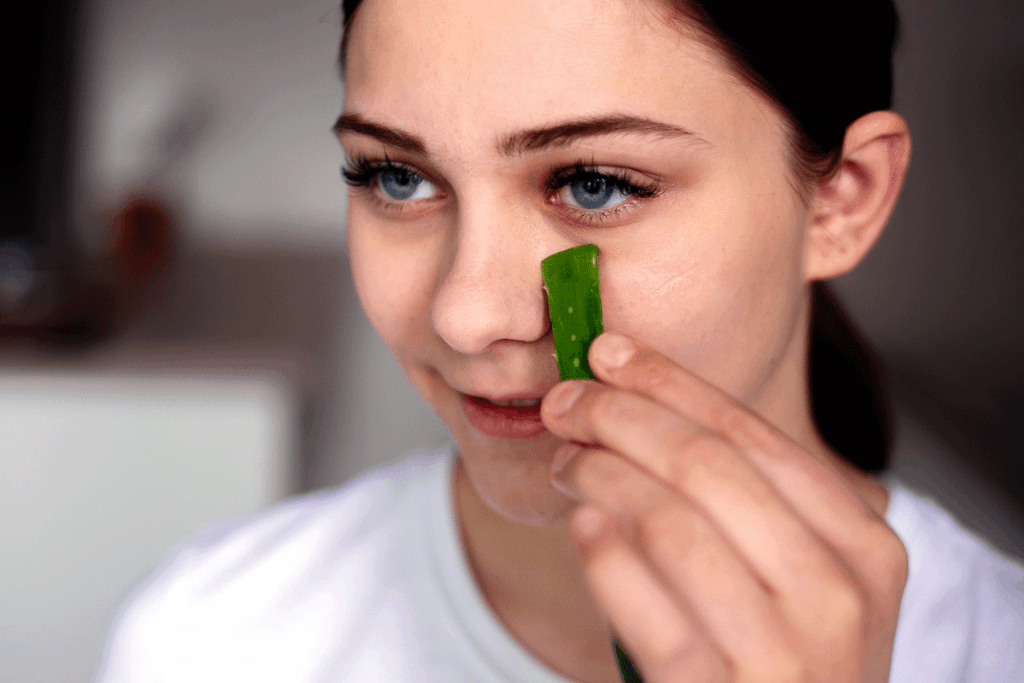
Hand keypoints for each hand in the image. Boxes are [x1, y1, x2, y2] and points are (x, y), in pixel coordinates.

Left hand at [540, 333, 907, 682]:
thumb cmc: (786, 661)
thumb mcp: (805, 579)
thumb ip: (749, 501)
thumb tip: (638, 397)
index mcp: (866, 549)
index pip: (753, 436)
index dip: (670, 383)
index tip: (610, 352)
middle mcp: (837, 596)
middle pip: (704, 464)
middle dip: (620, 414)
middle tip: (566, 400)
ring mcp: (781, 653)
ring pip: (666, 518)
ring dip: (598, 473)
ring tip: (566, 463)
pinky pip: (637, 594)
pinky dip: (598, 546)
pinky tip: (581, 523)